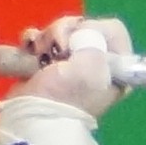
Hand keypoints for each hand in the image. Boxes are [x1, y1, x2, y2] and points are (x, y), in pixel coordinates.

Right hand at [0, 14, 134, 144]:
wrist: (35, 118)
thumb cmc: (68, 97)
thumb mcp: (92, 67)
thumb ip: (94, 40)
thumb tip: (78, 34)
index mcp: (115, 66)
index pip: (111, 29)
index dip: (93, 29)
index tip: (79, 43)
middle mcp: (96, 62)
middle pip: (82, 26)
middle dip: (64, 32)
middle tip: (57, 50)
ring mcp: (70, 61)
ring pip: (60, 30)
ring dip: (47, 36)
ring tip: (40, 54)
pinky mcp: (46, 63)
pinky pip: (41, 38)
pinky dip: (33, 40)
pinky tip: (30, 50)